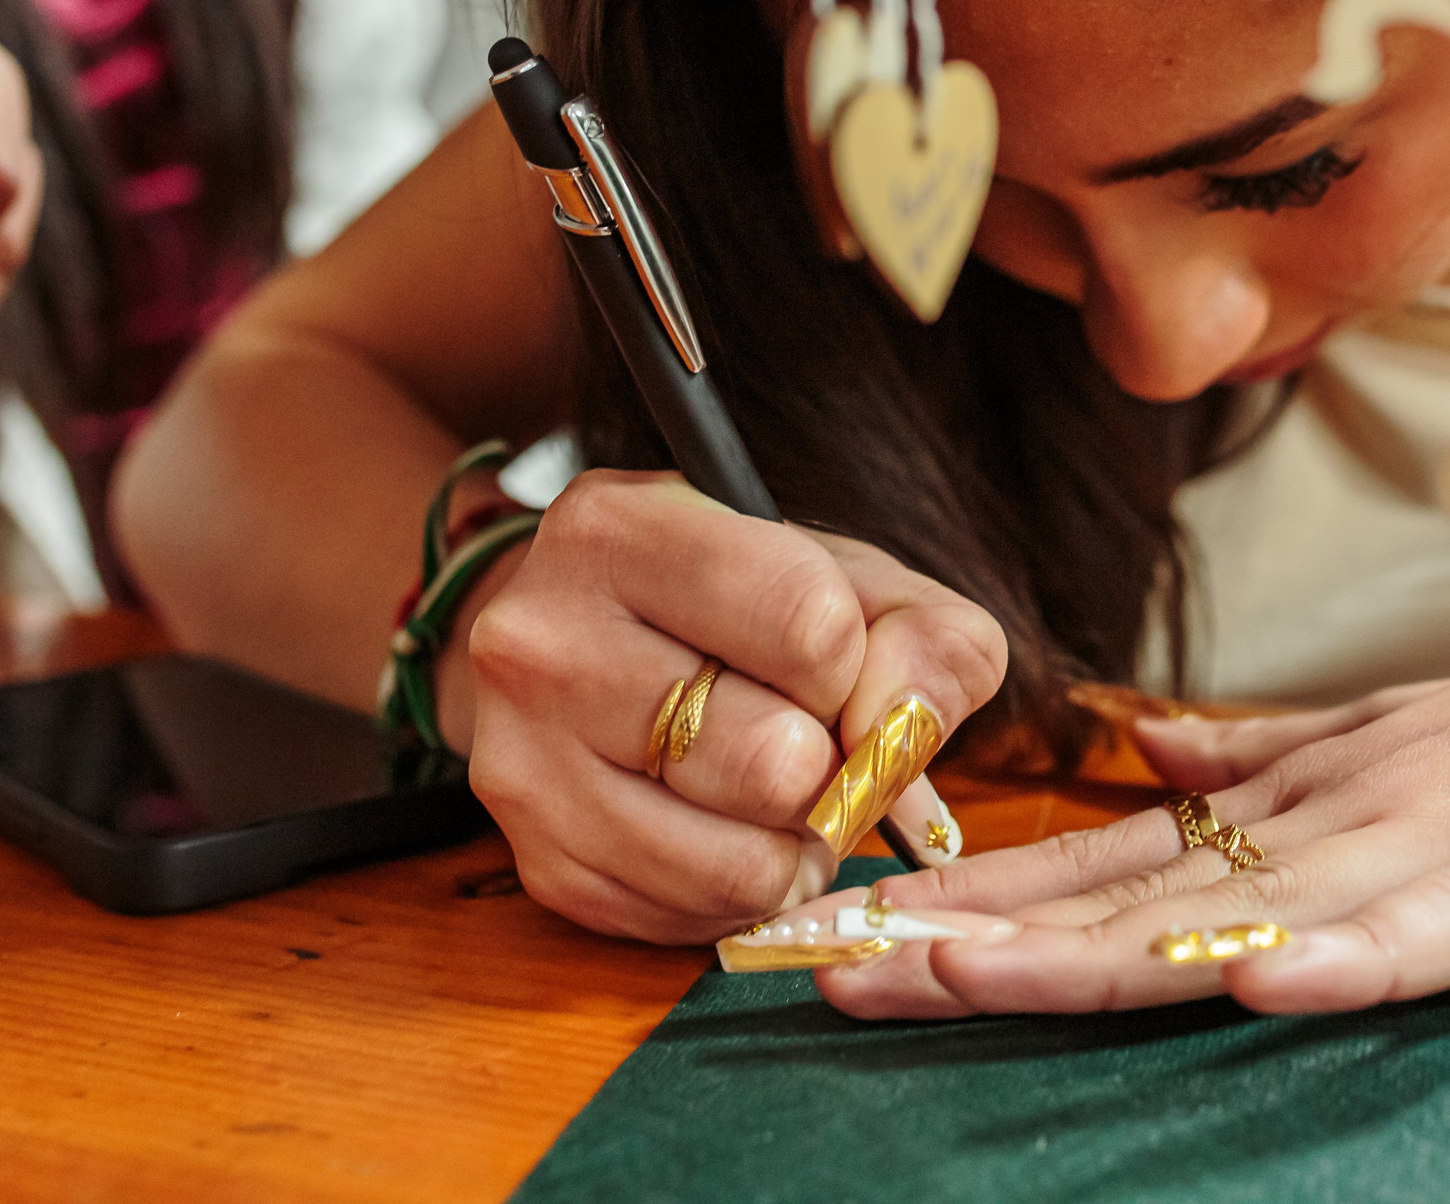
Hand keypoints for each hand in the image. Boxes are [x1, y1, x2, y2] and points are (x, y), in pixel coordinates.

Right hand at [461, 470, 1006, 943]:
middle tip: (805, 740)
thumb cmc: (737, 607)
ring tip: (775, 792)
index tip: (826, 664)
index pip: (810, 628)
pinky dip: (744, 889)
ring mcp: (523, 762)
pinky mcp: (539, 865)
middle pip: (772, 761)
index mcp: (619, 530)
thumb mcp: (849, 579)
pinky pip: (697, 919)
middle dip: (827, 768)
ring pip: (739, 864)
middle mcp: (542, 642)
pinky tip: (727, 831)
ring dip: (795, 844)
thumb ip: (926, 637)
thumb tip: (902, 728)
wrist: (586, 649)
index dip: (853, 667)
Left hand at [806, 547, 1449, 1016]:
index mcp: (1301, 801)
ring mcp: (1444, 844)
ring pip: (1248, 909)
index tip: (830, 933)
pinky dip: (1346, 955)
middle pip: (1135, 895)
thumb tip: (1142, 754)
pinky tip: (1255, 981)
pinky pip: (1437, 927)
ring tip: (964, 971)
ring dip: (1103, 947)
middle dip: (975, 938)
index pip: (1104, 862)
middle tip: (820, 969)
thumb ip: (1270, 757)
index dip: (966, 898)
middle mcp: (1341, 818)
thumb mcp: (1398, 739)